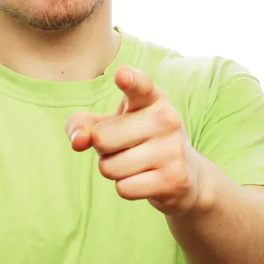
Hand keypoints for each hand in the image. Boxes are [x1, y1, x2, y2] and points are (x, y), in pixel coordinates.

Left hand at [65, 65, 203, 216]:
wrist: (186, 175)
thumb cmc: (136, 140)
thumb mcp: (109, 124)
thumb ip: (82, 125)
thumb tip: (77, 141)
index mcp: (150, 97)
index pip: (139, 85)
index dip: (129, 80)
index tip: (121, 74)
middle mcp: (166, 118)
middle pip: (101, 138)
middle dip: (102, 149)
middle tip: (124, 146)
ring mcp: (173, 149)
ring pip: (109, 167)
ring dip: (113, 170)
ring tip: (135, 163)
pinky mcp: (175, 179)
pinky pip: (123, 188)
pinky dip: (126, 188)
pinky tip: (145, 180)